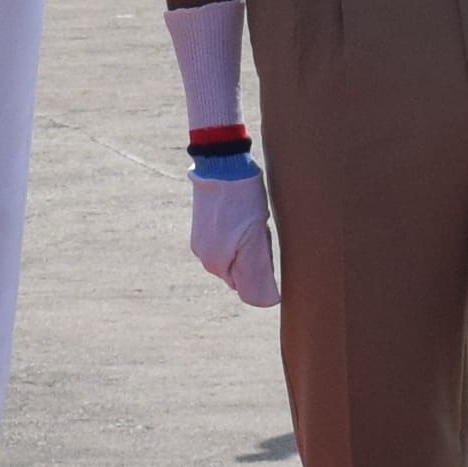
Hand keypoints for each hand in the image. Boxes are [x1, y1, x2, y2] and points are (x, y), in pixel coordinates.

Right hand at [186, 155, 280, 307]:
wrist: (221, 165)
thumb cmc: (243, 201)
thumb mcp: (256, 239)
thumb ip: (257, 273)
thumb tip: (267, 301)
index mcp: (216, 264)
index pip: (246, 286)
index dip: (263, 271)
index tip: (266, 247)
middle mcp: (204, 257)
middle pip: (240, 270)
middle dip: (255, 257)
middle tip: (261, 231)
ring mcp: (201, 240)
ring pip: (234, 254)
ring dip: (247, 244)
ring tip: (251, 219)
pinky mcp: (202, 225)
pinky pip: (226, 240)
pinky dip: (238, 232)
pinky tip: (242, 213)